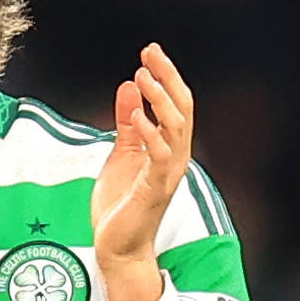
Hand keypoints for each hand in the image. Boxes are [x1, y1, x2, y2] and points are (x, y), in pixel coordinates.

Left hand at [91, 42, 194, 300]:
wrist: (118, 248)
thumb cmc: (121, 206)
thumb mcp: (121, 153)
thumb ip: (127, 123)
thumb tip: (128, 88)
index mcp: (168, 147)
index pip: (175, 104)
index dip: (166, 76)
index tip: (149, 52)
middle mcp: (175, 157)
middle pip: (182, 108)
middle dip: (167, 78)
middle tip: (150, 53)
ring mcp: (168, 174)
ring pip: (176, 128)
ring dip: (160, 100)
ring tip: (143, 76)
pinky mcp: (155, 190)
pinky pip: (160, 157)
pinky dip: (151, 135)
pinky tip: (138, 117)